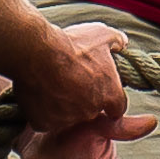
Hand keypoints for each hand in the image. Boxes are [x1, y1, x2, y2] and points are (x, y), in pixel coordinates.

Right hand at [12, 23, 131, 136]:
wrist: (37, 53)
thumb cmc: (71, 44)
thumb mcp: (101, 35)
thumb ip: (116, 41)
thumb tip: (122, 43)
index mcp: (109, 94)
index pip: (117, 107)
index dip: (109, 99)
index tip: (100, 91)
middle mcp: (91, 111)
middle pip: (90, 111)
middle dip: (84, 100)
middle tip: (71, 81)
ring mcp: (67, 119)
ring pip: (67, 117)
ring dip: (63, 105)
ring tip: (51, 84)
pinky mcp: (44, 123)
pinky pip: (44, 120)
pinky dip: (42, 111)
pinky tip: (37, 94)